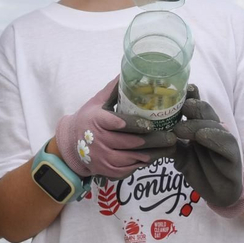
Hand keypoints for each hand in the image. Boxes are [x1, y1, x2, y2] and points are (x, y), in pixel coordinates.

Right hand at [55, 78, 173, 179]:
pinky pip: (131, 169)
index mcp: (97, 121)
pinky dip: (145, 163)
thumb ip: (114, 89)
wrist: (70, 145)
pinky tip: (157, 156)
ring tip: (171, 147)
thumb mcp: (97, 102)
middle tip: (172, 136)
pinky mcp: (109, 171)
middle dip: (155, 140)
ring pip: (135, 158)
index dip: (136, 125)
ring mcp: (104, 159)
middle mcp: (99, 141)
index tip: (151, 124)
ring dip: (155, 154)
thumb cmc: (88, 120)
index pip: (119, 123)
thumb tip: (130, 71)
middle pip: (132, 143)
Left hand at [172, 85, 243, 217]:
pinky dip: (213, 137)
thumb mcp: (181, 156)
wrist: (218, 193)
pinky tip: (202, 136)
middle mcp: (213, 128)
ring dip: (196, 123)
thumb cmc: (200, 169)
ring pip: (213, 123)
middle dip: (191, 105)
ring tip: (180, 129)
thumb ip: (172, 144)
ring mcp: (224, 139)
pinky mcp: (233, 154)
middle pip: (203, 110)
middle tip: (177, 108)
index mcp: (200, 125)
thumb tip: (152, 135)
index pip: (194, 105)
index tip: (176, 89)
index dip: (188, 95)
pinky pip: (225, 142)